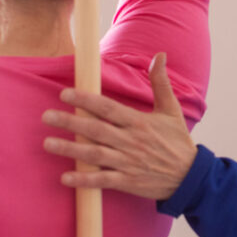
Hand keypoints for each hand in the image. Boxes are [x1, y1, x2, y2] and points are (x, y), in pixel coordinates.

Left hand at [43, 53, 196, 199]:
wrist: (190, 177)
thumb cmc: (178, 142)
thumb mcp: (172, 110)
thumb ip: (160, 83)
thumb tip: (160, 55)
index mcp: (139, 122)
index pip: (108, 108)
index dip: (86, 100)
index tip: (65, 94)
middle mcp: (131, 141)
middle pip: (96, 129)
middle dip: (70, 122)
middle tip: (46, 116)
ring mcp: (128, 162)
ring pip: (95, 154)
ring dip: (70, 150)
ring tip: (47, 143)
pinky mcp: (128, 182)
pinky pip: (103, 180)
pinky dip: (84, 179)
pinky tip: (66, 178)